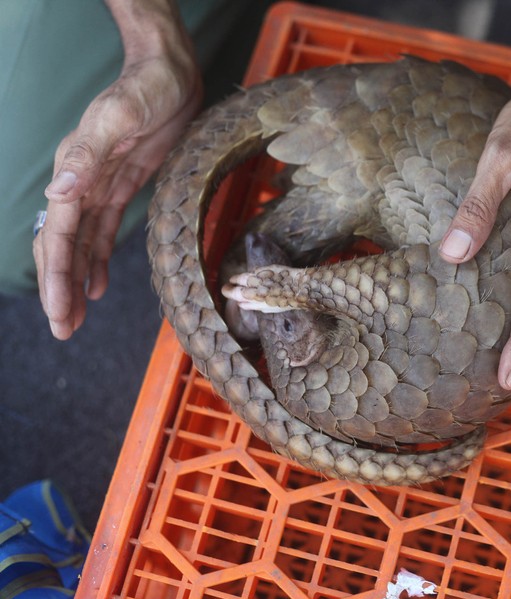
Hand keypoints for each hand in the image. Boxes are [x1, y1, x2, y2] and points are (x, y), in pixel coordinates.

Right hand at [34, 39, 199, 338]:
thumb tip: (57, 194)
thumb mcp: (120, 117)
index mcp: (75, 172)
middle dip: (60, 289)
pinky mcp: (121, 185)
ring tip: (74, 318)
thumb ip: (88, 156)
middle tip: (64, 330)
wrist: (169, 72)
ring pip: (80, 244)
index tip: (59, 314)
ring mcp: (100, 185)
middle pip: (63, 245)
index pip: (60, 235)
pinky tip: (96, 285)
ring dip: (75, 281)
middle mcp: (81, 183)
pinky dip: (95, 259)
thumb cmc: (146, 88)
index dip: (57, 277)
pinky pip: (102, 230)